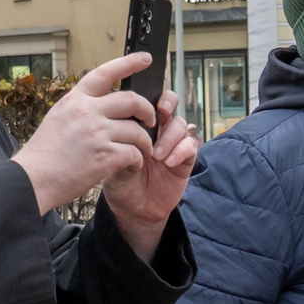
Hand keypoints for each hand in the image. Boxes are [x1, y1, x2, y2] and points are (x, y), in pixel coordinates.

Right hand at [13, 53, 161, 213]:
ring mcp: (97, 133)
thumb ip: (81, 108)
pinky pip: (134, 153)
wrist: (34, 179)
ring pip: (137, 130)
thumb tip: (103, 102)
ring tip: (143, 151)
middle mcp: (87, 112)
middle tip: (151, 120)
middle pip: (131, 100)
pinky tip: (132, 165)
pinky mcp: (106, 156)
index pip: (106, 72)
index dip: (128, 62)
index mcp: (75, 100)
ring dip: (145, 142)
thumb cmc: (45, 154)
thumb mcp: (58, 118)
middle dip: (147, 110)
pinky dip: (138, 160)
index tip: (145, 58)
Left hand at [103, 89, 199, 261]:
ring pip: (181, 124)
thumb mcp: (112, 160)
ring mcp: (173, 143)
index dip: (150, 93)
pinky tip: (169, 162)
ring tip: (157, 155)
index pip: (146, 98)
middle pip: (170, 102)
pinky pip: (191, 145)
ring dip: (170, 136)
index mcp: (137, 124)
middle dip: (168, 103)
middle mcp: (157, 129)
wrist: (134, 210)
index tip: (144, 98)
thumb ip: (119, 142)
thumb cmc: (120, 183)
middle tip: (161, 113)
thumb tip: (127, 127)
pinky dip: (182, 150)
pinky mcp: (186, 158)